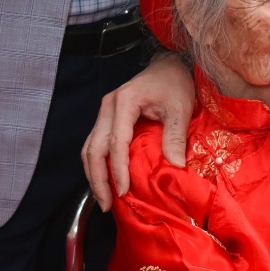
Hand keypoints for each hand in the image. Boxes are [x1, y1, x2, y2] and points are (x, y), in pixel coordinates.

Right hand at [83, 53, 195, 210]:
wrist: (168, 65)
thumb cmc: (174, 84)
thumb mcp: (180, 108)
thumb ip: (175, 136)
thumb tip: (175, 167)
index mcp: (125, 102)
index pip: (116, 142)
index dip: (118, 169)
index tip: (124, 191)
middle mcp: (108, 107)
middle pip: (94, 148)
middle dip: (98, 179)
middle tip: (107, 205)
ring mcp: (104, 112)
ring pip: (89, 148)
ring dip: (93, 175)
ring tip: (103, 199)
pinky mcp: (107, 119)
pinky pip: (95, 145)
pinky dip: (97, 165)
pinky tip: (105, 182)